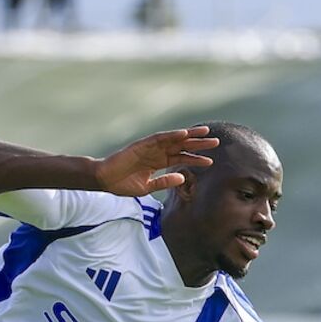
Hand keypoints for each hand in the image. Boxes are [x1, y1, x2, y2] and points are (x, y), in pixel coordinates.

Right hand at [93, 127, 219, 197]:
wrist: (105, 179)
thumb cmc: (122, 184)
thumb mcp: (147, 187)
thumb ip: (165, 182)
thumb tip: (183, 176)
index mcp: (158, 163)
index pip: (181, 158)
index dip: (195, 159)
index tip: (210, 161)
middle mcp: (157, 153)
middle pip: (181, 146)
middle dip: (198, 144)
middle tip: (216, 142)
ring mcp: (150, 147)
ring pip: (174, 139)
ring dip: (189, 136)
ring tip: (205, 134)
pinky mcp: (142, 144)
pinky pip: (160, 138)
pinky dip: (172, 135)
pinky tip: (184, 134)